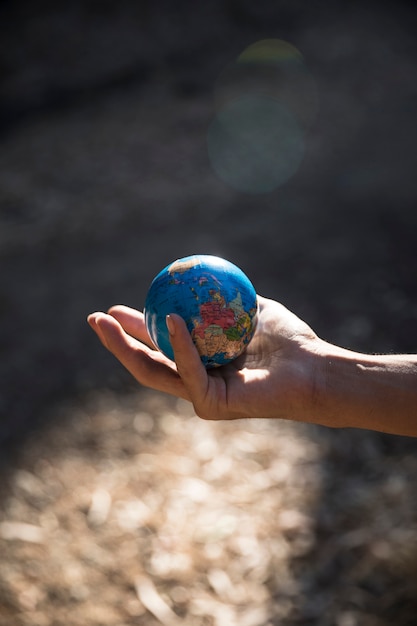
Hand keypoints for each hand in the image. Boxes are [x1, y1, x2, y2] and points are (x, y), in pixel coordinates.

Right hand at [87, 296, 319, 421]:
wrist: (313, 369)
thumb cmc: (289, 340)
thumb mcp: (251, 308)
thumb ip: (224, 298)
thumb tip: (197, 275)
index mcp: (201, 362)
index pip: (159, 346)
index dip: (134, 328)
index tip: (116, 307)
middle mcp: (196, 381)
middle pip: (146, 362)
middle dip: (117, 341)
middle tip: (96, 317)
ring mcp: (200, 396)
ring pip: (153, 372)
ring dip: (126, 347)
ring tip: (107, 322)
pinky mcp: (210, 405)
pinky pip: (188, 371)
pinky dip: (178, 345)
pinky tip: (168, 318)